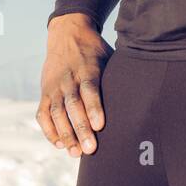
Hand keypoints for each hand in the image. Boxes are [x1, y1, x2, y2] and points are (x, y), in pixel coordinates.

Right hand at [37, 12, 111, 157]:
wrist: (68, 32)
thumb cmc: (95, 49)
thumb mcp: (108, 56)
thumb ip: (117, 75)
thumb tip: (142, 94)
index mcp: (87, 67)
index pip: (90, 89)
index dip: (94, 108)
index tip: (100, 125)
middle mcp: (68, 78)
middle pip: (73, 105)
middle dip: (81, 128)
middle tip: (90, 150)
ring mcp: (54, 85)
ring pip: (57, 112)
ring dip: (65, 134)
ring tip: (75, 153)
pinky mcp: (45, 91)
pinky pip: (43, 113)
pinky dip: (49, 130)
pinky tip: (60, 144)